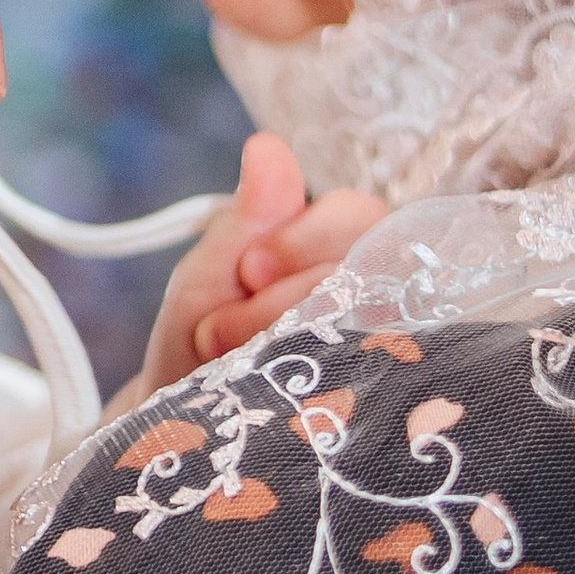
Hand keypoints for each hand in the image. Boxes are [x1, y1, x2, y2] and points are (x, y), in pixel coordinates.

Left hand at [126, 132, 384, 402]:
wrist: (186, 428)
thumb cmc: (198, 341)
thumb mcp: (209, 274)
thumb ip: (247, 218)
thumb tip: (268, 145)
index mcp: (334, 244)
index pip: (360, 214)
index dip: (304, 241)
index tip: (248, 271)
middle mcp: (375, 288)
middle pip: (371, 265)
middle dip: (286, 298)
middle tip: (222, 329)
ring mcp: (387, 344)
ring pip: (376, 318)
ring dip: (293, 339)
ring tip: (231, 358)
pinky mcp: (386, 398)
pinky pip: (388, 375)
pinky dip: (328, 378)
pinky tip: (287, 387)